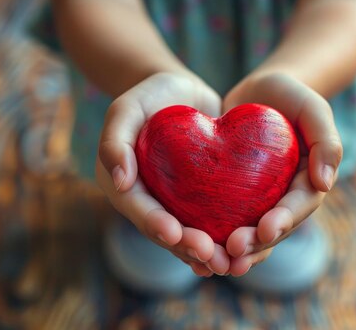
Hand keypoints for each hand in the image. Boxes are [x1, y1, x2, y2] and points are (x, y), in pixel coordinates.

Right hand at [96, 72, 229, 276]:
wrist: (182, 91)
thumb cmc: (150, 95)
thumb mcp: (126, 108)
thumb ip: (114, 140)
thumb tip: (120, 180)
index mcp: (122, 184)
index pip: (137, 208)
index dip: (154, 224)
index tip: (174, 234)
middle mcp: (147, 200)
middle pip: (165, 230)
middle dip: (186, 247)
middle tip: (211, 256)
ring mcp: (173, 202)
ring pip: (188, 235)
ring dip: (206, 253)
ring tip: (228, 264)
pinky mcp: (198, 199)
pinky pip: (208, 223)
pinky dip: (222, 239)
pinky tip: (241, 254)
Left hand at [222, 73, 342, 275]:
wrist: (260, 92)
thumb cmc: (290, 96)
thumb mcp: (313, 108)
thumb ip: (326, 141)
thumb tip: (325, 184)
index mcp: (307, 183)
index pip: (298, 207)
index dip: (284, 221)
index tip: (266, 231)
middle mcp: (283, 198)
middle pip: (272, 230)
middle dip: (255, 245)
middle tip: (232, 251)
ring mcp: (258, 201)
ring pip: (249, 234)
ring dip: (234, 252)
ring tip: (215, 262)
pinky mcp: (233, 198)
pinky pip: (224, 222)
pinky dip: (213, 238)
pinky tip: (194, 250)